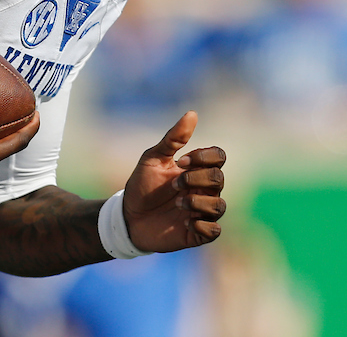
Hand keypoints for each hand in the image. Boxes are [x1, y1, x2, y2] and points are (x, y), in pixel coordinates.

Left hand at [123, 111, 225, 251]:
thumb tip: (192, 113)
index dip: (204, 157)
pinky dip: (202, 225)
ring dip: (197, 202)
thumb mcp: (153, 159)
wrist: (127, 217)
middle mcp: (203, 189)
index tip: (180, 162)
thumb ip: (173, 139)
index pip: (219, 156)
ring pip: (219, 205)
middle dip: (195, 179)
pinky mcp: (197, 233)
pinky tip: (184, 222)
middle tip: (173, 185)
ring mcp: (201, 211)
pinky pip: (214, 230)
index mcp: (196, 170)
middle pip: (219, 178)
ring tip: (177, 203)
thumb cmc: (142, 186)